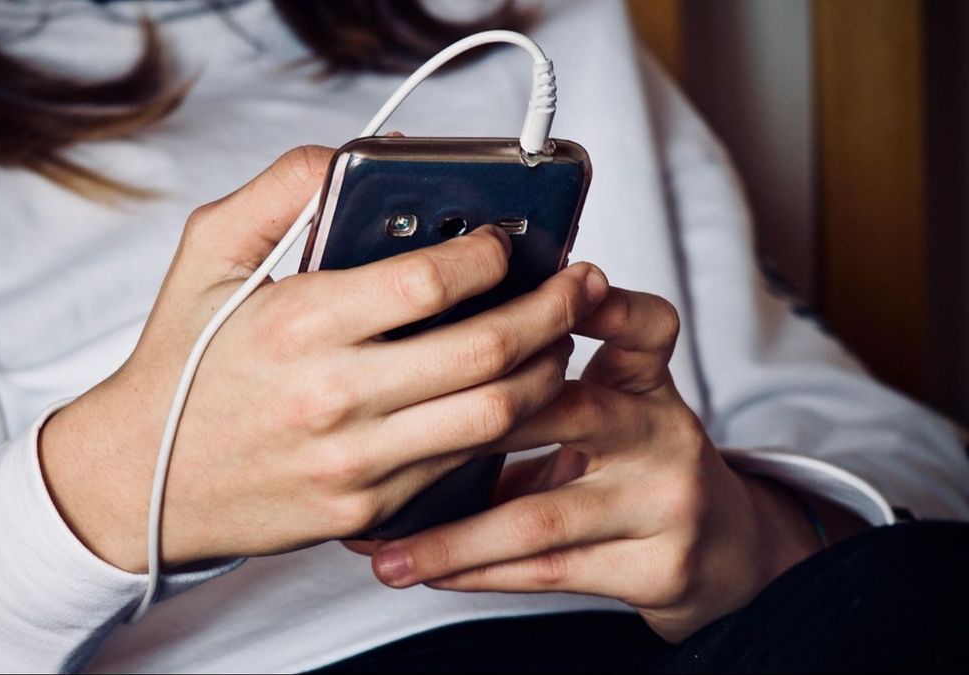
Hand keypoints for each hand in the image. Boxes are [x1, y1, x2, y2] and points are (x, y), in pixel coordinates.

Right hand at [39, 146, 609, 572]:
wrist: (142, 480)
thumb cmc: (182, 362)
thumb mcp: (207, 256)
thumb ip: (277, 192)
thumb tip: (348, 159)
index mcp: (299, 325)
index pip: (431, 281)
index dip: (491, 252)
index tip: (508, 239)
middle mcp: (335, 398)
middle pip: (487, 351)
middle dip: (553, 309)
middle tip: (577, 284)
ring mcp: (357, 464)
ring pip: (495, 416)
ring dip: (547, 371)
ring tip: (559, 339)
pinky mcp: (368, 512)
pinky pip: (463, 466)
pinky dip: (503, 426)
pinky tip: (512, 395)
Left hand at [353, 284, 835, 641]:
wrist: (720, 552)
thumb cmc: (633, 467)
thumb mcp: (611, 405)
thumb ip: (541, 383)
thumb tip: (417, 367)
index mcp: (646, 383)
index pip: (644, 326)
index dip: (604, 304)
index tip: (558, 286)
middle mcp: (662, 434)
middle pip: (571, 412)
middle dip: (472, 427)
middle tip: (392, 437)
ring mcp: (664, 504)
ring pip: (541, 517)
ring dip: (452, 537)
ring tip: (385, 549)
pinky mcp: (657, 567)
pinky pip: (548, 572)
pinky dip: (478, 572)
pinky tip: (426, 572)